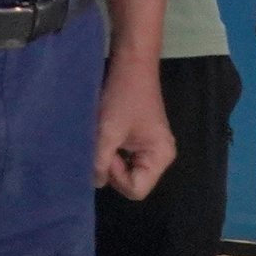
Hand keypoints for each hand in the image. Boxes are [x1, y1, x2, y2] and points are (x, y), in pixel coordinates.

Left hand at [96, 56, 175, 201]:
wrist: (130, 66)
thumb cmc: (123, 97)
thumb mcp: (108, 131)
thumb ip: (100, 161)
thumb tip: (94, 183)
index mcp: (160, 157)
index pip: (136, 190)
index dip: (116, 177)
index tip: (107, 153)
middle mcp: (160, 157)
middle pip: (132, 183)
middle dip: (113, 169)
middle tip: (103, 144)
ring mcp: (150, 149)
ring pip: (126, 171)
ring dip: (110, 160)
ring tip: (103, 139)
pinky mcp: (140, 141)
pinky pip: (124, 159)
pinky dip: (112, 153)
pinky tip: (106, 137)